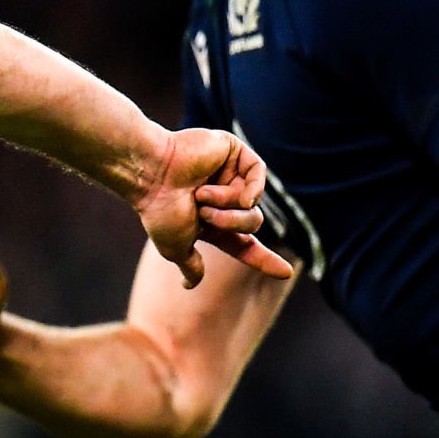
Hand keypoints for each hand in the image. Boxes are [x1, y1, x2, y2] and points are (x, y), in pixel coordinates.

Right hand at [136, 128, 293, 287]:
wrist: (152, 175)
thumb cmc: (159, 210)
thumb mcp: (175, 247)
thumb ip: (190, 265)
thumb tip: (189, 285)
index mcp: (212, 222)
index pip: (245, 244)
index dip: (264, 259)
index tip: (286, 273)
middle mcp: (224, 198)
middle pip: (252, 223)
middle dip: (231, 222)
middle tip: (202, 212)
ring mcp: (230, 174)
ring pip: (254, 202)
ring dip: (228, 204)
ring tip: (201, 194)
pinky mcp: (234, 152)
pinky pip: (258, 173)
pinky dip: (249, 186)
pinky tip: (229, 189)